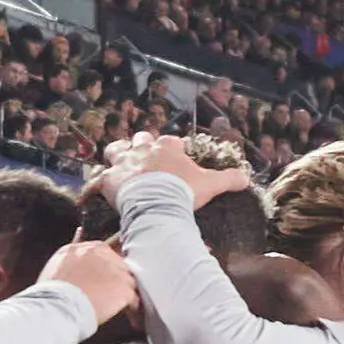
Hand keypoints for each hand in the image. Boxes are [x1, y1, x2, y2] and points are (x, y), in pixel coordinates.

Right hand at [43, 236, 132, 322]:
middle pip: (120, 266)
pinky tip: (126, 312)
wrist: (59, 304)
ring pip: (129, 281)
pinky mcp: (124, 290)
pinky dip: (131, 306)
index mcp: (89, 248)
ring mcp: (117, 272)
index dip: (105, 268)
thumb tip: (80, 231)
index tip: (103, 279)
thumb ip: (73, 246)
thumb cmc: (53, 288)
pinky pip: (134, 298)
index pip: (106, 253)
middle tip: (111, 294)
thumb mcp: (60, 258)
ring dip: (125, 292)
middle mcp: (105, 256)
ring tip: (120, 305)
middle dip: (117, 279)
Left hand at [100, 130, 240, 205]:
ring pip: (115, 149)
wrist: (158, 205)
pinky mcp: (108, 179)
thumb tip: (246, 177)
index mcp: (167, 147)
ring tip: (119, 166)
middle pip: (140, 139)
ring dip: (117, 156)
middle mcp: (143, 148)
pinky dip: (98, 185)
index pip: (170, 141)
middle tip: (145, 162)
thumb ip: (228, 178)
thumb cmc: (184, 192)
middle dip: (142, 147)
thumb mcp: (211, 184)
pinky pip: (98, 179)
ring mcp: (124, 162)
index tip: (175, 159)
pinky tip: (98, 192)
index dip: (172, 150)